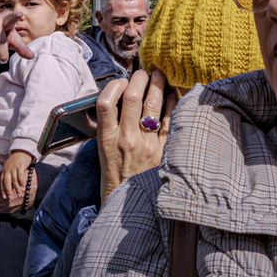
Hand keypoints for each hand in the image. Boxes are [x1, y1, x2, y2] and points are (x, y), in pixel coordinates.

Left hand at [0, 150, 33, 199]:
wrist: (22, 150)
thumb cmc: (15, 159)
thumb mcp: (6, 162)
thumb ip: (1, 167)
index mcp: (4, 170)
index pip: (2, 181)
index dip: (2, 189)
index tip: (4, 197)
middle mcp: (8, 169)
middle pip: (6, 182)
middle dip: (8, 190)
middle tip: (10, 198)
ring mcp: (14, 167)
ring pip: (14, 180)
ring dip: (16, 188)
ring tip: (19, 194)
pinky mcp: (20, 166)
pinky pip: (20, 175)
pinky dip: (21, 181)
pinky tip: (23, 186)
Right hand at [97, 69, 173, 201]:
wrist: (128, 205)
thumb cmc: (114, 175)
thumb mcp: (103, 150)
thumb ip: (111, 125)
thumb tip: (122, 97)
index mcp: (107, 139)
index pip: (105, 103)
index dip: (114, 86)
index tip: (120, 81)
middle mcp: (127, 140)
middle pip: (133, 97)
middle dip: (140, 78)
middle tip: (144, 71)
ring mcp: (148, 146)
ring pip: (154, 105)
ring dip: (158, 84)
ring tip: (159, 75)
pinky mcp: (164, 151)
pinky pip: (171, 120)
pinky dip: (173, 103)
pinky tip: (173, 95)